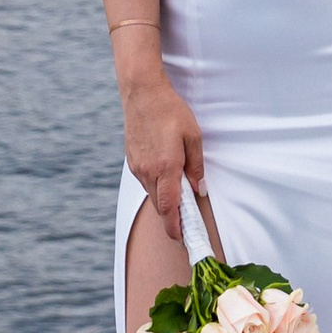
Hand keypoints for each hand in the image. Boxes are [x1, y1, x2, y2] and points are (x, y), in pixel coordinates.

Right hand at [120, 71, 206, 240]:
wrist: (142, 93)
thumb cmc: (170, 111)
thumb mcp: (193, 136)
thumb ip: (196, 167)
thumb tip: (200, 191)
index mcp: (166, 167)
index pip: (169, 207)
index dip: (175, 227)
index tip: (183, 239)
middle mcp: (148, 171)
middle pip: (160, 205)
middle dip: (173, 216)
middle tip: (188, 221)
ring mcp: (137, 167)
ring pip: (152, 194)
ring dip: (165, 199)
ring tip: (180, 193)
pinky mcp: (132, 161)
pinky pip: (146, 181)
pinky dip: (157, 185)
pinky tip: (166, 174)